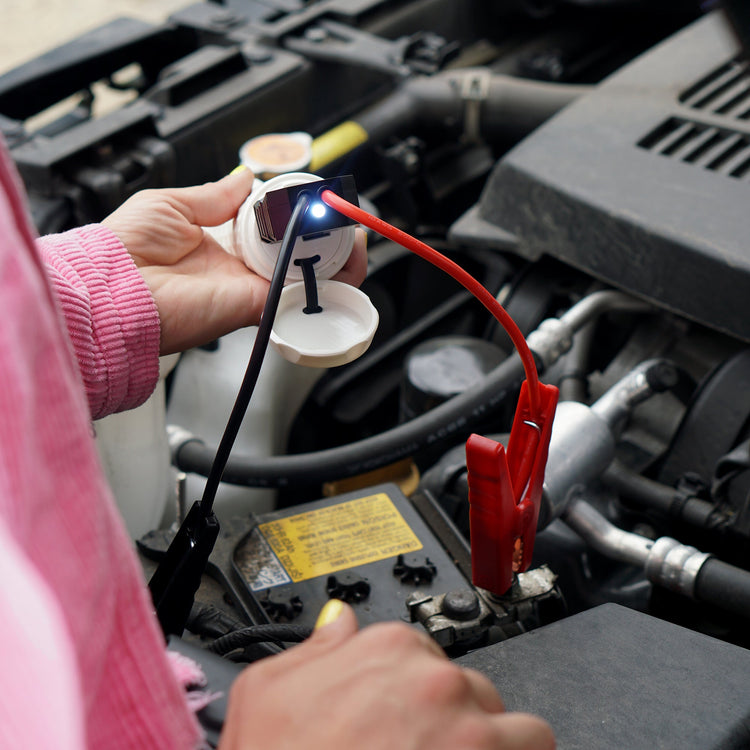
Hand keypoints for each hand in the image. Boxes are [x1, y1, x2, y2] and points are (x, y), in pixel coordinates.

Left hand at [102, 169, 367, 354]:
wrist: (113, 289)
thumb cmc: (127, 249)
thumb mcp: (172, 203)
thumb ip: (215, 195)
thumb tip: (244, 178)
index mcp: (223, 241)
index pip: (275, 228)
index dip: (300, 215)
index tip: (316, 201)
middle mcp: (241, 267)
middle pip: (300, 255)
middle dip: (329, 238)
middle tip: (345, 221)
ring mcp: (251, 289)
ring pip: (309, 279)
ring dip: (338, 260)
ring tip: (355, 239)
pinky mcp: (255, 307)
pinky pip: (299, 299)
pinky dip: (325, 286)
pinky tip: (342, 265)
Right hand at [219, 602, 553, 749]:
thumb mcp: (265, 692)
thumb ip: (313, 649)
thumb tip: (338, 621)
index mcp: (384, 648)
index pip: (421, 655)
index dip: (410, 695)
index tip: (403, 719)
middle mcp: (432, 677)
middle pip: (466, 689)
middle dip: (452, 721)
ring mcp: (468, 724)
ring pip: (510, 721)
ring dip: (493, 743)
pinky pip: (534, 745)